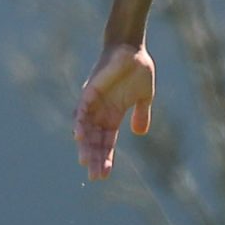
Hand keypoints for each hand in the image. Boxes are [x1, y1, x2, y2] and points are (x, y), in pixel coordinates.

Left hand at [73, 42, 154, 180]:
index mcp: (114, 115)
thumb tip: (140, 133)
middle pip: (95, 141)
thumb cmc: (138, 69)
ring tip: (86, 163)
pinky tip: (79, 137)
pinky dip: (80, 123)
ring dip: (86, 146)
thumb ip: (141, 114)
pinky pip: (82, 110)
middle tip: (95, 177)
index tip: (105, 175)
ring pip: (86, 129)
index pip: (107, 142)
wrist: (132, 48)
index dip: (106, 158)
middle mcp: (100, 112)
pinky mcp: (90, 91)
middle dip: (95, 158)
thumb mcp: (144, 96)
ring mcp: (93, 102)